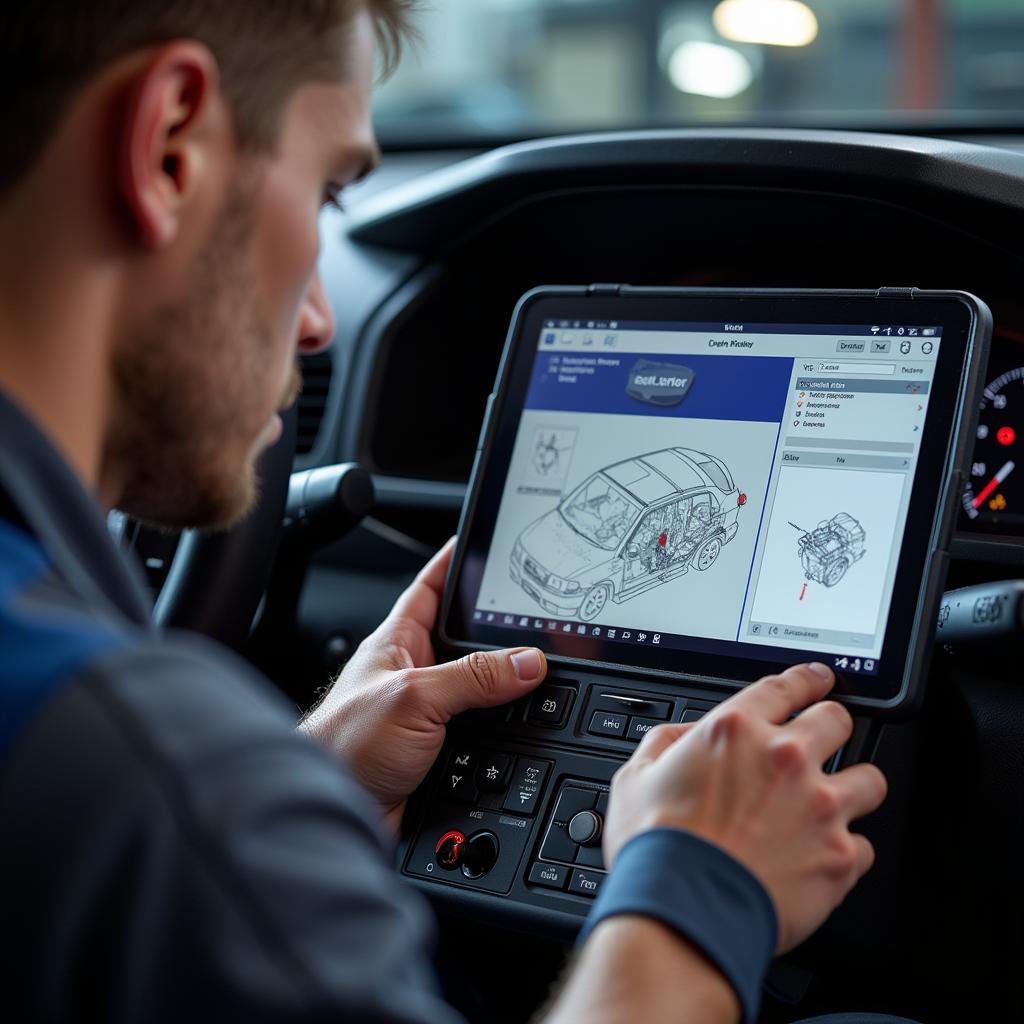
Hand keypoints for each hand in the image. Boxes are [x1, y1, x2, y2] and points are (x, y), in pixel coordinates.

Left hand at [299, 539, 546, 832]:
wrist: (331, 811)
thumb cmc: (341, 746)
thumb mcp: (413, 696)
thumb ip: (471, 676)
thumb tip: (526, 661)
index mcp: (397, 644)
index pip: (431, 589)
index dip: (455, 564)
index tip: (483, 546)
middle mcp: (415, 675)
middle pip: (467, 641)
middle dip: (500, 632)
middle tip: (536, 617)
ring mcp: (429, 715)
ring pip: (482, 691)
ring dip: (508, 691)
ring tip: (542, 677)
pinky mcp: (442, 753)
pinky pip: (485, 733)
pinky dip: (507, 733)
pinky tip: (525, 730)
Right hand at [603, 663, 886, 953]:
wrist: (682, 913)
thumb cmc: (655, 848)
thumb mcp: (635, 777)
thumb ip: (665, 743)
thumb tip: (683, 737)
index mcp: (735, 730)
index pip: (786, 686)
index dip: (806, 679)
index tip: (817, 679)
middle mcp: (785, 758)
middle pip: (838, 719)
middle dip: (833, 724)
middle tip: (825, 737)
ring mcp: (820, 806)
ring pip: (869, 778)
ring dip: (853, 786)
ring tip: (836, 802)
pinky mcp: (840, 857)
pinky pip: (866, 845)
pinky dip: (848, 850)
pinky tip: (825, 856)